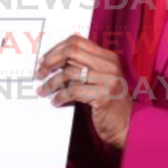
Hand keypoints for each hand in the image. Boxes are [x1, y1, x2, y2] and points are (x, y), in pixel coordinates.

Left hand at [36, 34, 131, 149]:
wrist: (127, 125)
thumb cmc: (108, 103)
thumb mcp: (98, 80)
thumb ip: (82, 68)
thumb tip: (52, 63)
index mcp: (107, 57)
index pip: (76, 41)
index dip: (56, 49)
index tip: (45, 60)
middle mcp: (109, 65)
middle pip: (71, 52)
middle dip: (50, 61)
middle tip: (40, 73)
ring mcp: (108, 79)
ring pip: (69, 72)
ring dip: (51, 83)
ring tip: (43, 90)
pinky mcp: (104, 96)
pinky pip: (73, 91)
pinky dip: (60, 97)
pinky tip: (56, 101)